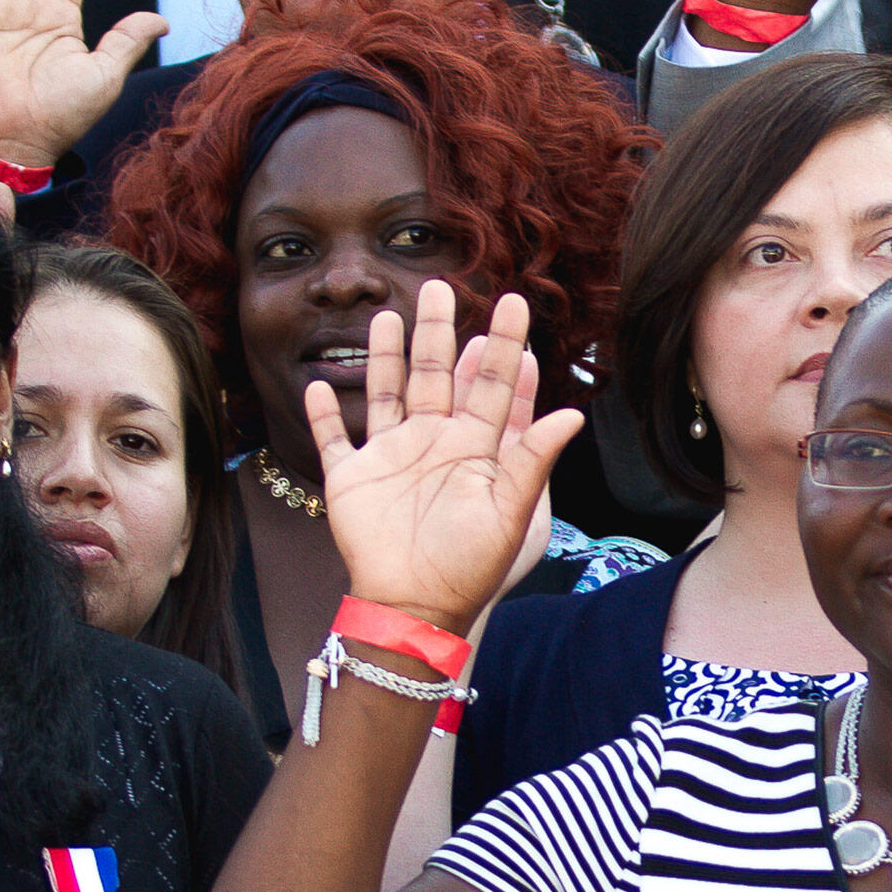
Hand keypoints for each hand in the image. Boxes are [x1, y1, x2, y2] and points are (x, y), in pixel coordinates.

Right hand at [303, 285, 586, 632]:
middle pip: (435, 375)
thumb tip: (573, 416)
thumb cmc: (471, 565)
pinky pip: (335, 439)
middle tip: (441, 285)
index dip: (503, 346)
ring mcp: (390, 458)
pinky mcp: (351, 479)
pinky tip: (318, 385)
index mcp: (474, 448)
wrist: (416, 606)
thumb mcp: (511, 512)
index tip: (514, 303)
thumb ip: (534, 460)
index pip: (492, 385)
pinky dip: (324, 415)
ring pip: (387, 393)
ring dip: (385, 357)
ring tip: (387, 316)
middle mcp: (433, 444)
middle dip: (438, 332)